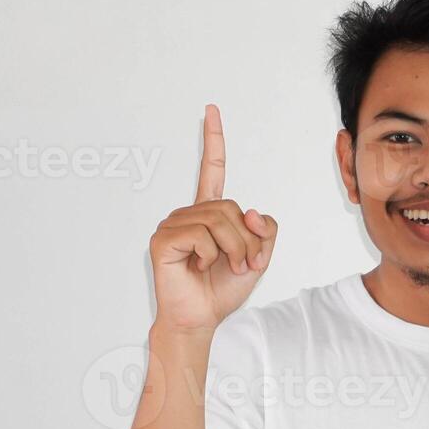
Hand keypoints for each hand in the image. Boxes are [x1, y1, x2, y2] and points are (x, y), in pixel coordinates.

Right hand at [148, 104, 278, 333]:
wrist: (202, 317)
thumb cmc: (222, 288)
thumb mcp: (260, 257)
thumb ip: (265, 230)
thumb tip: (253, 212)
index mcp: (209, 213)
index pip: (212, 171)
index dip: (213, 141)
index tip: (211, 110)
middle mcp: (188, 213)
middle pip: (231, 207)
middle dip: (248, 240)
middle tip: (245, 263)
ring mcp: (173, 224)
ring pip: (220, 220)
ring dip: (235, 249)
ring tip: (226, 267)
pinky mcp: (163, 239)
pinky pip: (200, 235)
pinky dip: (210, 254)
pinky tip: (200, 266)